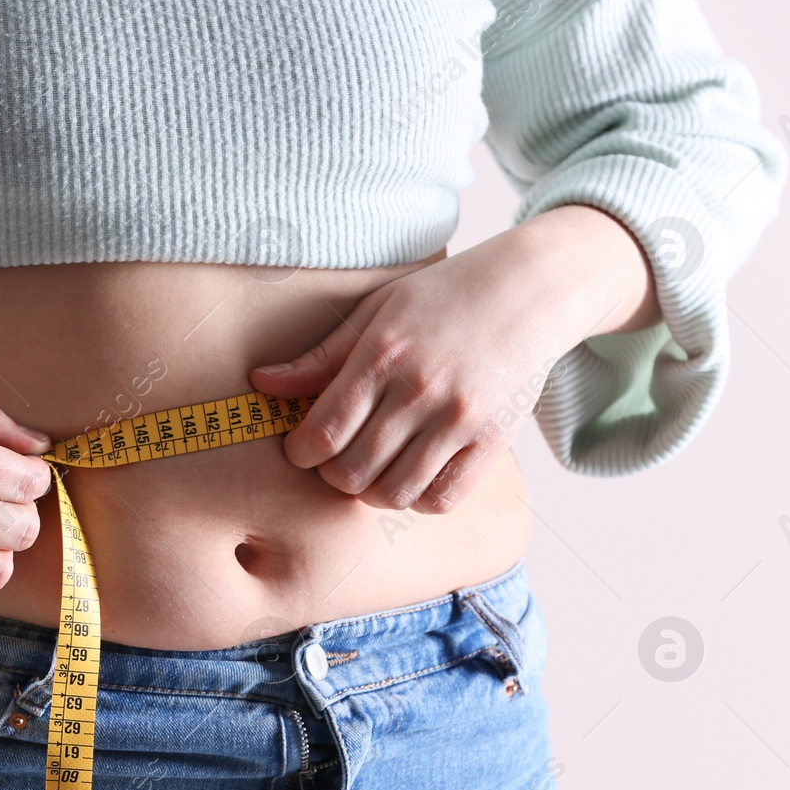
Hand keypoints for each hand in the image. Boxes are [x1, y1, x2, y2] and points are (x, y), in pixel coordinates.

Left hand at [248, 206, 656, 512]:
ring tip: (370, 470)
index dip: (300, 452)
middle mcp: (421, 390)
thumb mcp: (375, 311)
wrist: (529, 290)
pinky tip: (409, 476)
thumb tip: (260, 383)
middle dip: (330, 474)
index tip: (300, 448)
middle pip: (352, 471)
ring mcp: (460, 419)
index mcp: (383, 355)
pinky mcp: (492, 441)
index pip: (323, 432)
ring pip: (394, 493)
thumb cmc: (441, 297)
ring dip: (370, 492)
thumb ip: (319, 358)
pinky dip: (416, 499)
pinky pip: (441, 498)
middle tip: (333, 459)